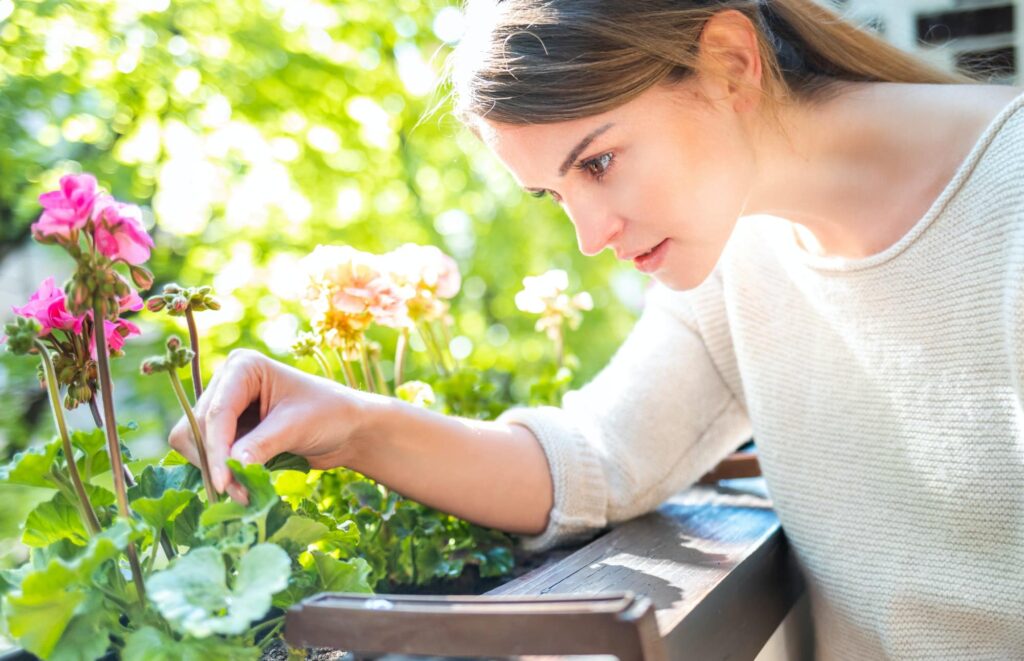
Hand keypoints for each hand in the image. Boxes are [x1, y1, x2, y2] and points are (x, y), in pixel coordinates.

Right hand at [167, 348, 375, 501]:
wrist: (347, 429)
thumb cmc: (329, 414)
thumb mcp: (296, 427)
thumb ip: (261, 445)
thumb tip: (230, 470)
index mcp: (243, 367)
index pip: (216, 412)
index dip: (216, 449)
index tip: (224, 483)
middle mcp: (227, 383)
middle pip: (196, 428)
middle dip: (215, 462)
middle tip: (238, 493)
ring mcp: (226, 407)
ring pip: (195, 443)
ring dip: (215, 471)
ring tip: (244, 493)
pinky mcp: (230, 431)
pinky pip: (209, 455)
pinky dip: (222, 473)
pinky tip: (243, 487)